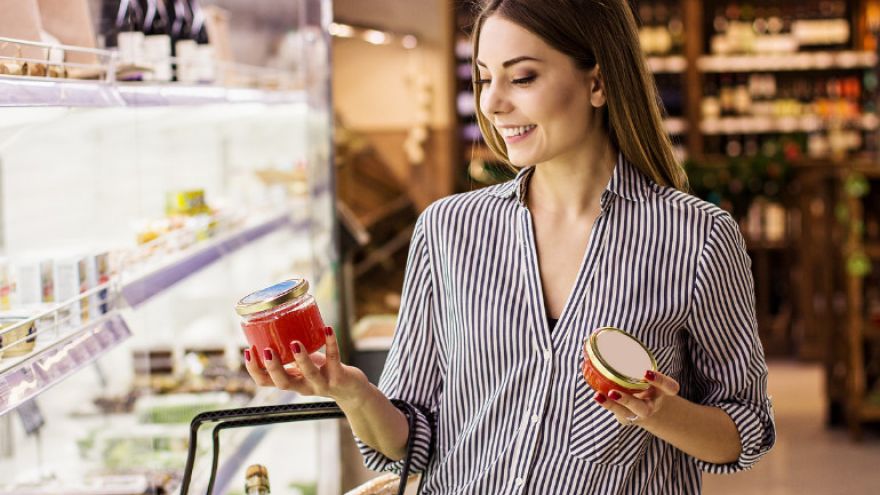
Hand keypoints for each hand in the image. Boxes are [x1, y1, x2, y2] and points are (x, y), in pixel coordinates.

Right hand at [243, 327, 369, 406]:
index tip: (248, 351)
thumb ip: (289, 355)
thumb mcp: (301, 366)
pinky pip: (334, 358)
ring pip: (310, 374)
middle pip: (283, 383)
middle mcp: (303, 386)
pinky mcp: (339, 376)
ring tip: (295, 342)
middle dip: (273, 367)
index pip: (265, 382)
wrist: (351, 390)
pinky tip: (328, 329)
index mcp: (290, 382)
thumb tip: (273, 327)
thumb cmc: (322, 372)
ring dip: (302, 358)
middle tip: (266, 350)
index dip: (254, 370)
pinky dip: (331, 343)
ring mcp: (322, 383)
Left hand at [593, 370, 679, 426]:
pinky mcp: (626, 416)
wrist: (649, 405)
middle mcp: (651, 406)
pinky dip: (606, 403)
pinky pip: (616, 411)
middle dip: (627, 401)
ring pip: (624, 413)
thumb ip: (640, 362)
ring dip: (610, 405)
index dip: (660, 381)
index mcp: (663, 392)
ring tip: (598, 396)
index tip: (646, 372)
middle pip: (642, 408)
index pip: (669, 387)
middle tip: (612, 392)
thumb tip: (611, 340)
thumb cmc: (649, 383)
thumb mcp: (652, 374)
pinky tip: (597, 396)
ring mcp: (638, 414)